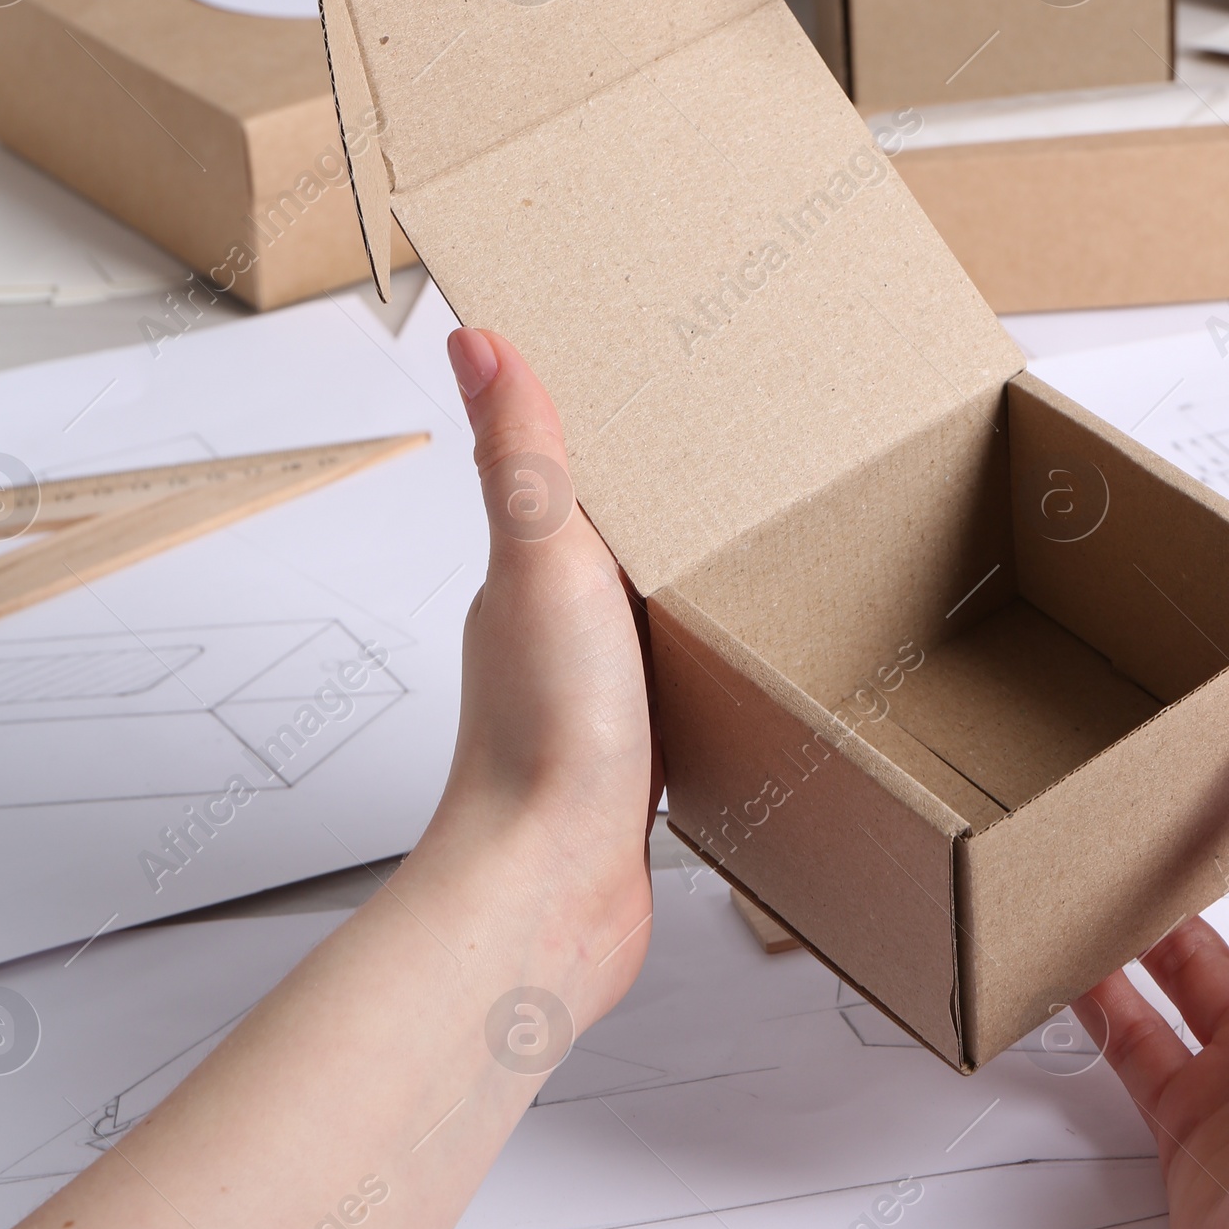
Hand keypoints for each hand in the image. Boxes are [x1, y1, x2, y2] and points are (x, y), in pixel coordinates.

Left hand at [0, 328, 660, 1228]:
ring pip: (644, 611)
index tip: (650, 368)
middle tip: (733, 445)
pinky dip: (702, 655)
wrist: (553, 890)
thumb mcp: (543, 562)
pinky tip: (743, 654)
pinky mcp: (636, 757)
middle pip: (609, 538)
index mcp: (528, 573)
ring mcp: (591, 696)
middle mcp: (550, 630)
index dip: (604, 420)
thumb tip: (474, 339)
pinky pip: (675, 681)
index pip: (566, 472)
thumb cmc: (544, 734)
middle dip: (658, 494)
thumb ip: (520, 456)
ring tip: (754, 534)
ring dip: (682, 576)